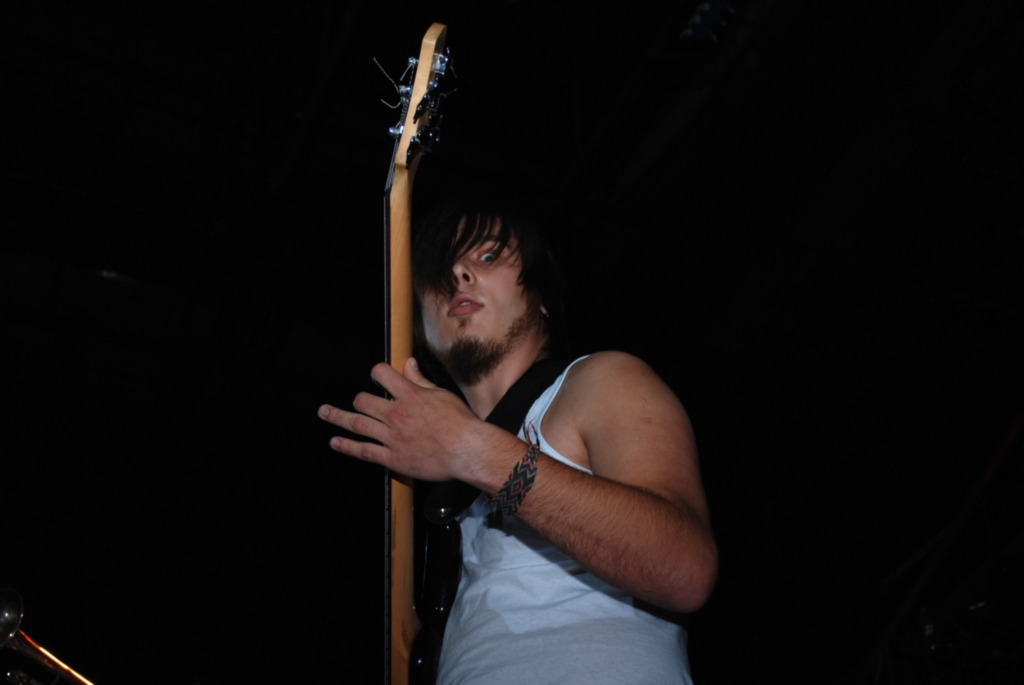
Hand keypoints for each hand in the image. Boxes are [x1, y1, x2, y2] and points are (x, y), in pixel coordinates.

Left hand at [318, 357, 492, 480]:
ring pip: (358, 424)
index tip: (376, 376)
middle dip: (358, 400)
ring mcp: (393, 437)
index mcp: (410, 395)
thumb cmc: (460, 422)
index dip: (377, 372)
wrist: (468, 450)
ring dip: (337, 418)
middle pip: (363, 401)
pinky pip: (364, 451)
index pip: (382, 374)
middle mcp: (397, 414)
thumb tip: (408, 364)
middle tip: (356, 403)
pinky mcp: (393, 458)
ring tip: (324, 413)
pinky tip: (336, 442)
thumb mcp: (441, 394)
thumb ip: (419, 380)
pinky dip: (347, 446)